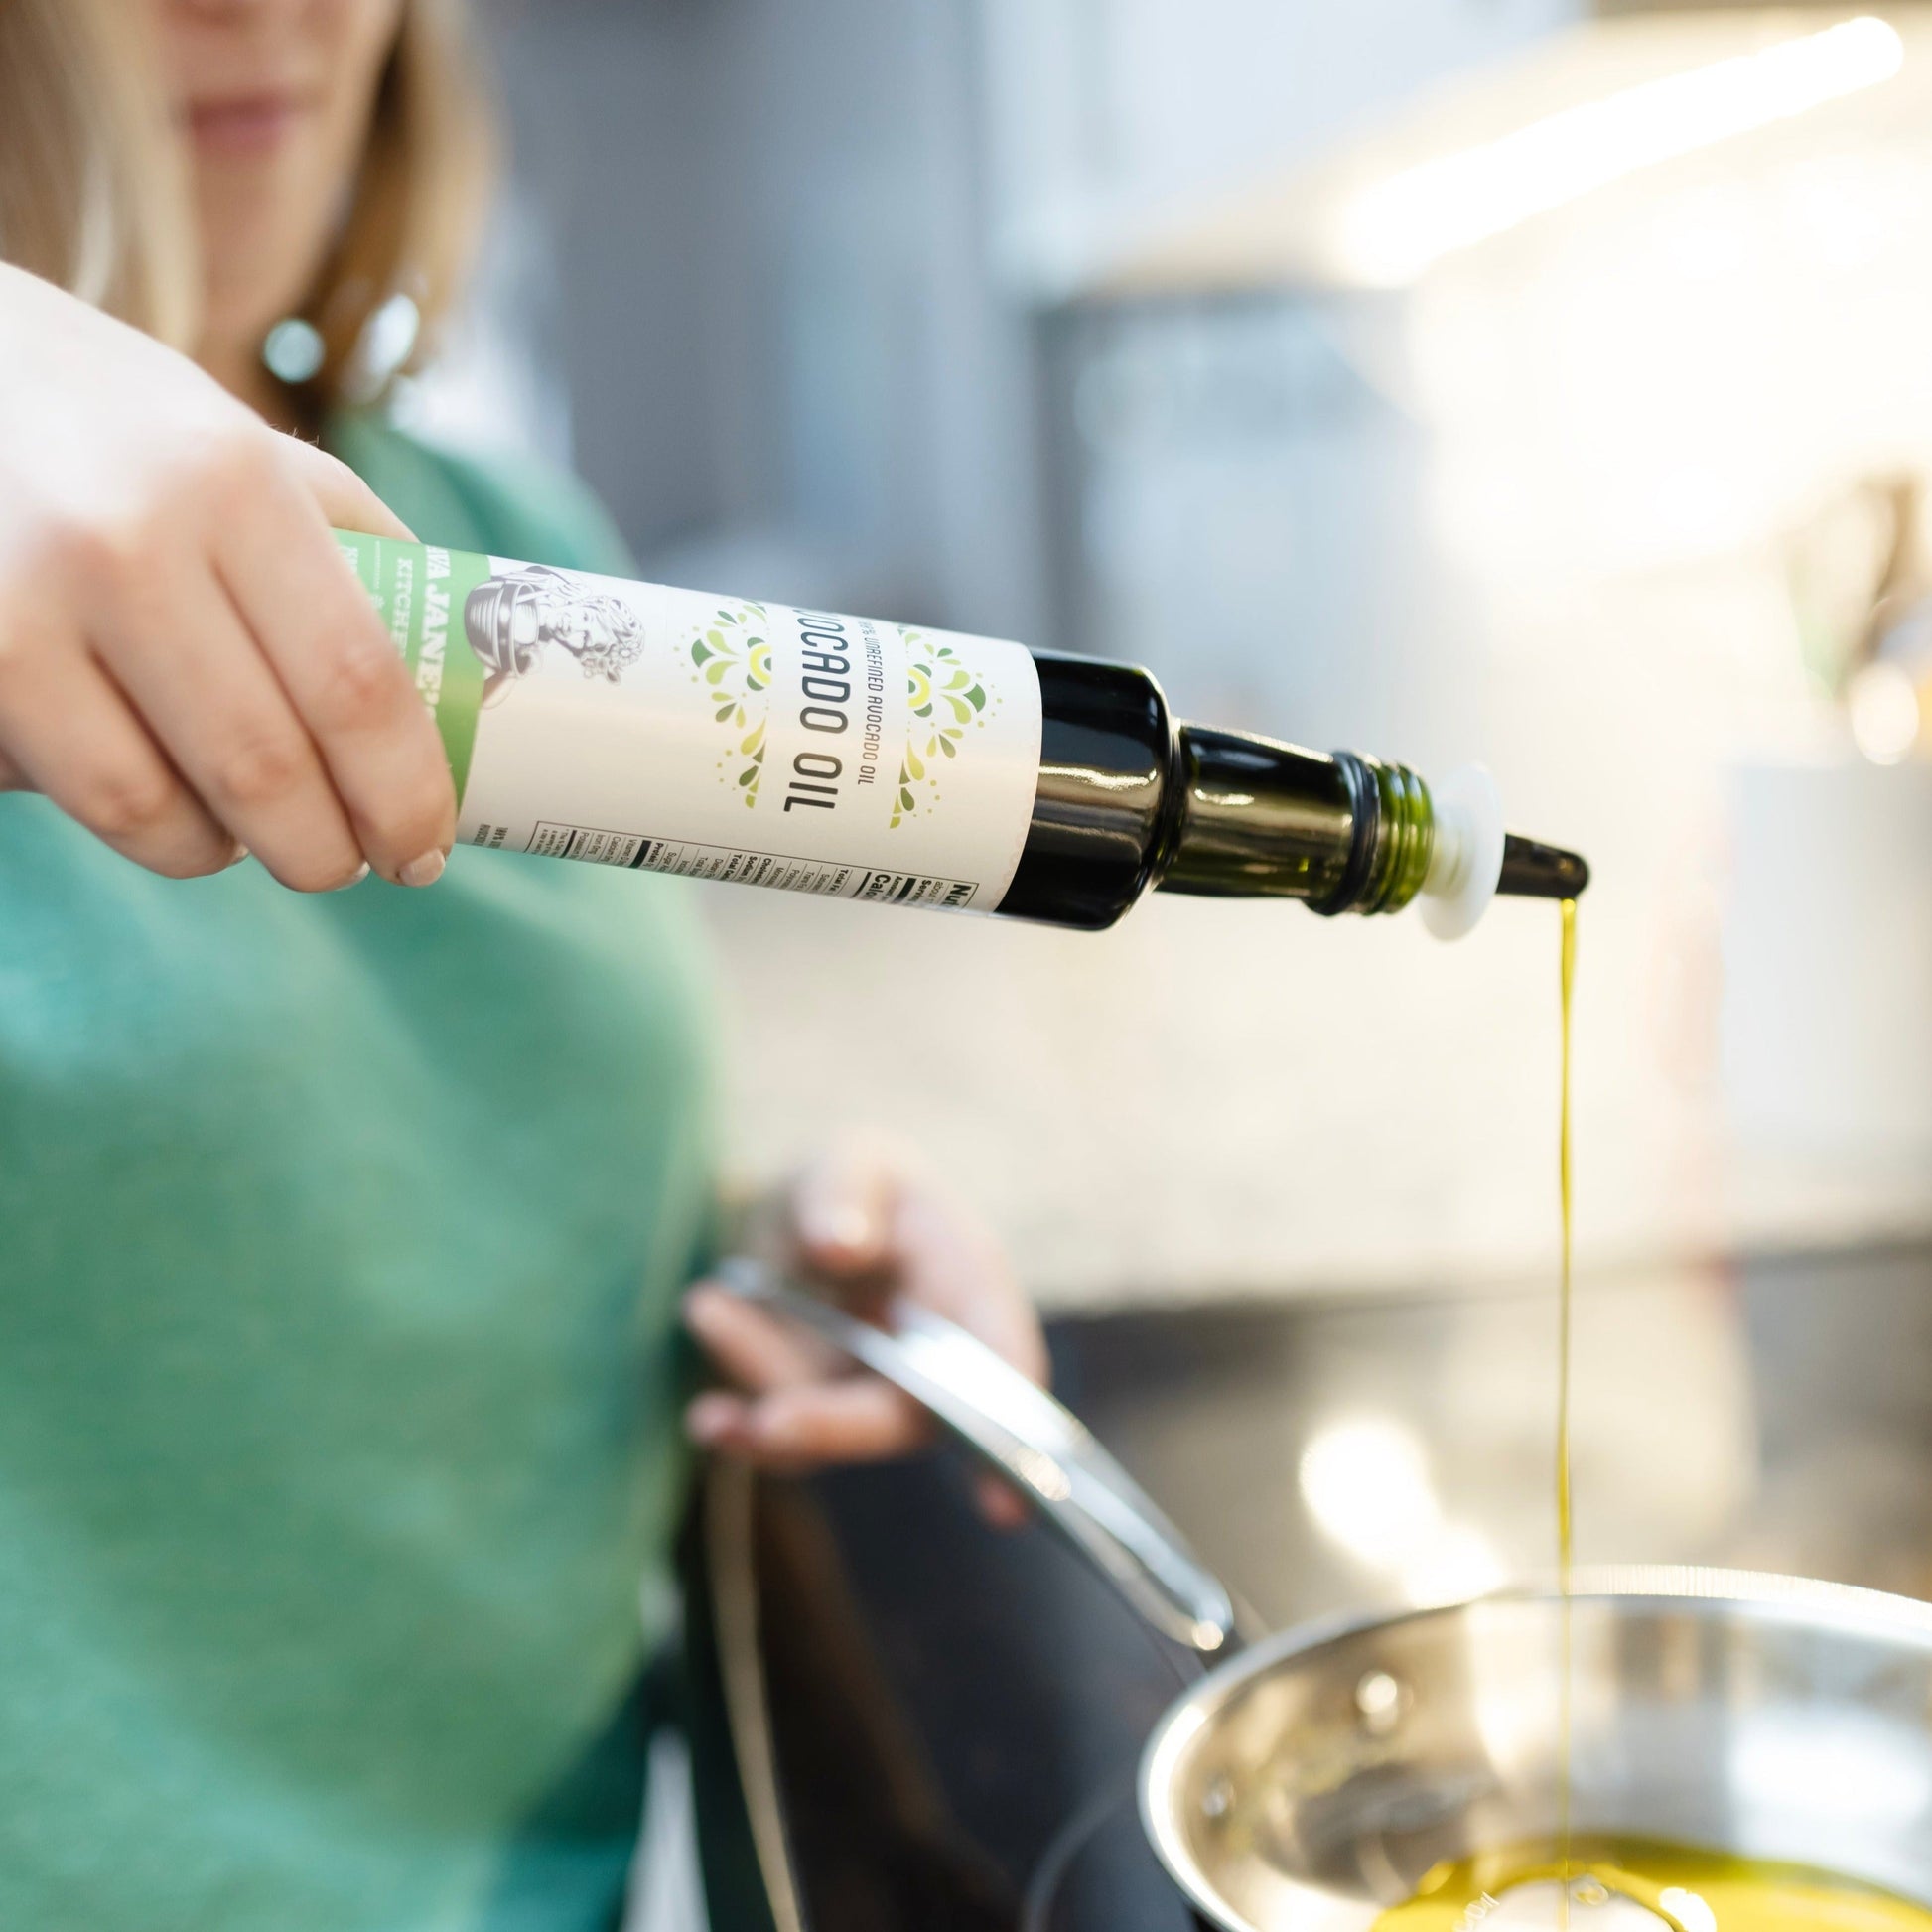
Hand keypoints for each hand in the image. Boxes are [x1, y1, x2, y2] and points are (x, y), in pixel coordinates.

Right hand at [0, 263, 454, 891]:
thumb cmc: (134, 435)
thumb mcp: (257, 455)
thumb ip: (357, 555)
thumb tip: (464, 680)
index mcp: (232, 485)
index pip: (355, 685)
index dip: (403, 794)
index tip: (426, 849)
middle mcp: (125, 543)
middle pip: (262, 768)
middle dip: (324, 852)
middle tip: (348, 865)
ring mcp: (19, 607)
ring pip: (151, 809)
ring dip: (218, 852)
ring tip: (247, 836)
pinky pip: (58, 792)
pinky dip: (123, 818)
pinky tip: (154, 791)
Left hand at [682, 1142, 1046, 1525]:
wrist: (795, 1221)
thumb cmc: (849, 1186)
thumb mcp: (849, 1161)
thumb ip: (844, 1191)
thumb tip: (839, 1249)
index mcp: (970, 1288)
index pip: (1006, 1364)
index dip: (1012, 1435)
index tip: (1001, 1507)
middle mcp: (936, 1360)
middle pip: (905, 1420)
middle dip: (835, 1427)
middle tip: (770, 1421)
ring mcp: (876, 1398)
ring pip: (828, 1430)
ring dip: (762, 1390)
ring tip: (705, 1304)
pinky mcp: (818, 1417)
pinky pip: (781, 1437)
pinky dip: (738, 1428)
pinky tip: (705, 1415)